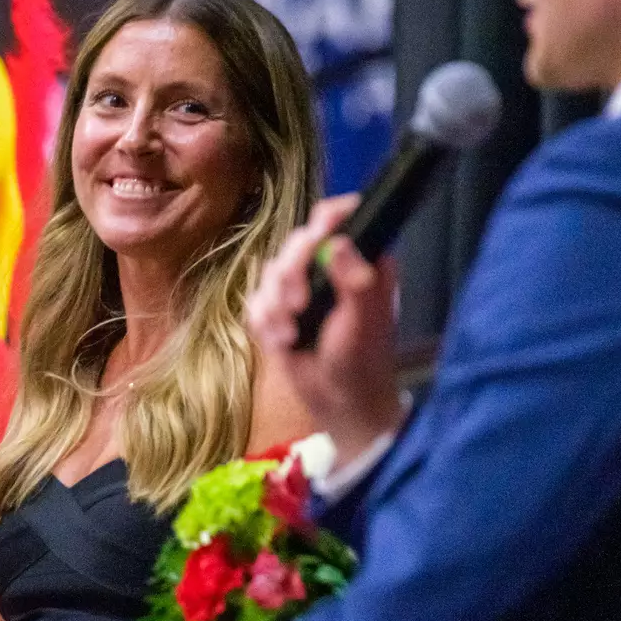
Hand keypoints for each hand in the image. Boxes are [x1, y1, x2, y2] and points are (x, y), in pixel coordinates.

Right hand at [247, 194, 406, 462]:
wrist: (340, 403)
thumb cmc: (362, 361)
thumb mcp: (364, 323)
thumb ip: (356, 282)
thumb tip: (338, 243)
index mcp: (360, 260)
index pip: (342, 218)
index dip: (328, 217)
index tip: (317, 234)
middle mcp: (329, 266)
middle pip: (298, 241)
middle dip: (292, 273)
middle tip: (298, 303)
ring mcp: (301, 287)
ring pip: (272, 270)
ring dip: (276, 304)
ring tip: (291, 334)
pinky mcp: (277, 309)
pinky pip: (256, 300)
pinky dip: (265, 322)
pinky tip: (282, 342)